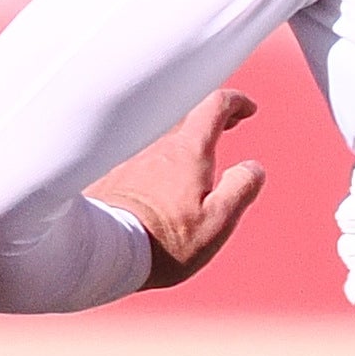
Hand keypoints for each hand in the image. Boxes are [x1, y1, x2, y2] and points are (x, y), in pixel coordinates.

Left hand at [92, 89, 265, 292]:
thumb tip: (252, 168)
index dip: (235, 102)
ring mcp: (127, 159)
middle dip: (211, 116)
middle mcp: (154, 146)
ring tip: (195, 156)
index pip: (213, 106)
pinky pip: (135, 156)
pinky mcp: (107, 176)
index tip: (247, 110)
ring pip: (159, 136)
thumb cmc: (163, 242)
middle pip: (185, 115)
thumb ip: (240, 188)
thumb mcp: (218, 220)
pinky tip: (156, 180)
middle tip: (228, 125)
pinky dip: (155, 158)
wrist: (102, 253)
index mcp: (187, 151)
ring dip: (181, 138)